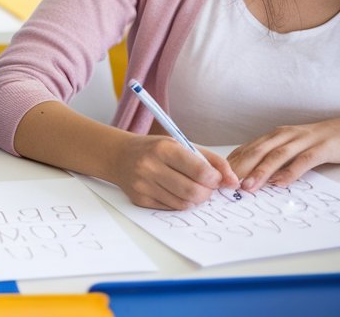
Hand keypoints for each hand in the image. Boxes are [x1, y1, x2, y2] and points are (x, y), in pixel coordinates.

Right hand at [110, 134, 238, 209]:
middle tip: (205, 186)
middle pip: (194, 192)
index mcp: (164, 149)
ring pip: (184, 204)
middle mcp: (151, 167)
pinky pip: (171, 208)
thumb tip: (234, 182)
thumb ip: (211, 161)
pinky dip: (179, 202)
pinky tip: (174, 191)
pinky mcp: (140, 200)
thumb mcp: (181, 144)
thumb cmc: (155, 149)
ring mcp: (143, 185)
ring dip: (194, 199)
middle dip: (207, 192)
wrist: (118, 155)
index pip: (201, 172)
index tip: (215, 178)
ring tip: (190, 187)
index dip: (215, 179)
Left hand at [228, 119, 339, 190]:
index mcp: (274, 136)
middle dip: (240, 168)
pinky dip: (291, 171)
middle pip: (258, 151)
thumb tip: (248, 175)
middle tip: (227, 185)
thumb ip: (271, 157)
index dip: (231, 163)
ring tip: (248, 186)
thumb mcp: (289, 146)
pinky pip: (304, 160)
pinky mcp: (322, 148)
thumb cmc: (314, 142)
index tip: (218, 178)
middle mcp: (285, 135)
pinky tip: (281, 183)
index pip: (247, 149)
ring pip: (277, 155)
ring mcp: (303, 140)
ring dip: (261, 171)